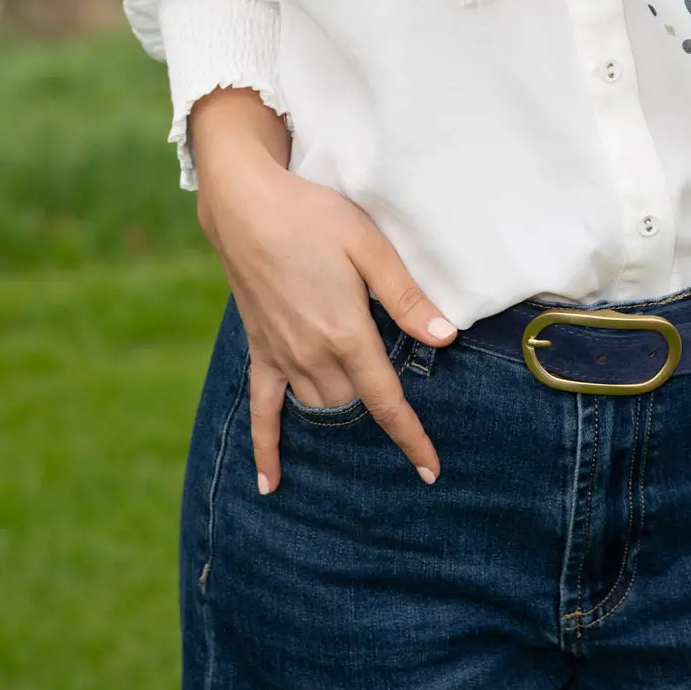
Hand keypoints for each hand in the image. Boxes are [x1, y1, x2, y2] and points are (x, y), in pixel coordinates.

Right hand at [190, 87, 456, 491]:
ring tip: (363, 436)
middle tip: (407, 428)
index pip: (386, 401)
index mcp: (346, 333)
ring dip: (341, 420)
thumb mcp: (370, 248)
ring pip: (319, 407)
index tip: (430, 471)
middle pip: (355, 405)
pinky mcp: (259, 348)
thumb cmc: (313, 217)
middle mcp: (313, 354)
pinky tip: (270, 483)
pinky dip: (266, 448)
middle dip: (380, 419)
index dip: (411, 438)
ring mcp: (282, 355)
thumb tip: (444, 337)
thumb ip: (405, 297)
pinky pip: (261, 409)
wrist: (246, 206)